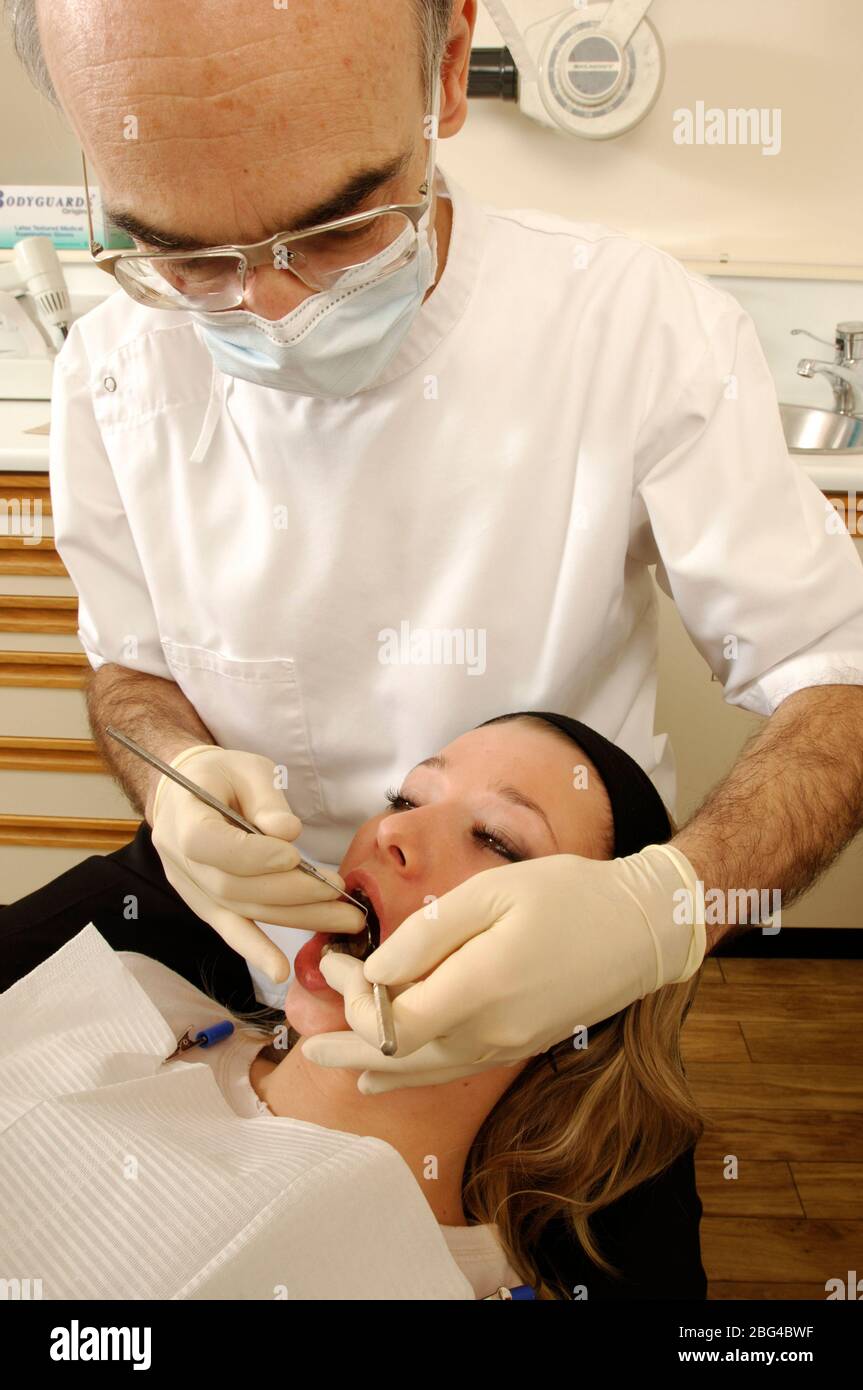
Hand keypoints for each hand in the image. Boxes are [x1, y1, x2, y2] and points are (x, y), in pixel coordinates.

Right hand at [150, 744, 363, 980]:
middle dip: (291, 892)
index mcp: (183, 817)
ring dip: (293, 917)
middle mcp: (180, 861)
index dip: (250, 854)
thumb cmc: (221, 776)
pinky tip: (280, 970)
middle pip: (233, 886)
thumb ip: (266, 799)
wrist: (185, 794)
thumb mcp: (246, 768)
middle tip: (338, 892)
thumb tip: (288, 833)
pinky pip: (230, 928)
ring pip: (240, 910)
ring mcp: (190, 888)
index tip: (294, 855)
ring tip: (341, 919)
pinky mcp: (205, 904)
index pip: (208, 844)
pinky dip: (255, 950)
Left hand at [301, 845, 705, 1092]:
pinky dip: (409, 1074)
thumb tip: (374, 974)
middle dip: (346, 1043)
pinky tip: (382, 1077)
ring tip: (328, 1061)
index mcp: (478, 990)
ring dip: (372, 1064)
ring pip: (423, 1071)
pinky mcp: (518, 1047)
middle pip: (399, 1057)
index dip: (353, 999)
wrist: (641, 928)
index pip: (392, 1019)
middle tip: (304, 1039)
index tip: (334, 959)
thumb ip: (426, 936)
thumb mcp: (491, 892)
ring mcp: (506, 1047)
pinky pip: (450, 1070)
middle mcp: (489, 1033)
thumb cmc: (567, 896)